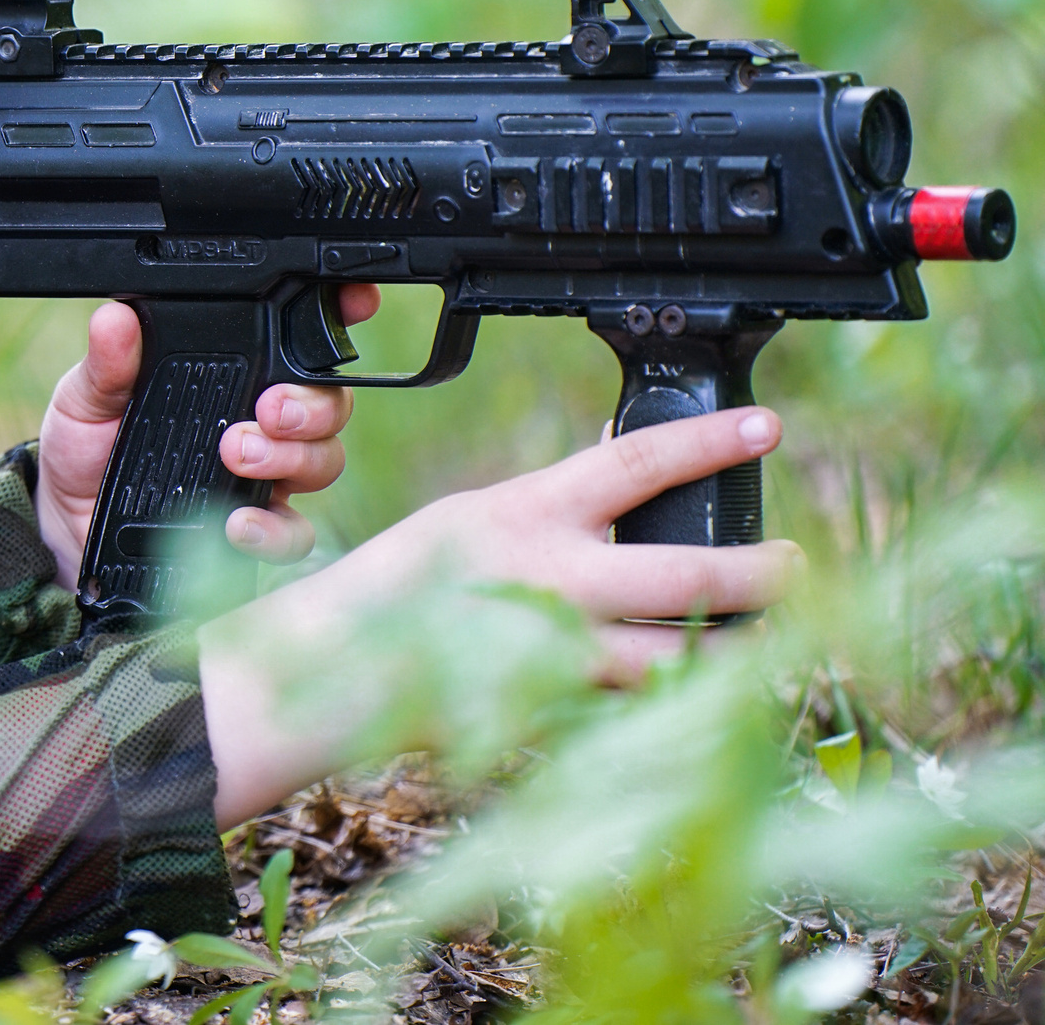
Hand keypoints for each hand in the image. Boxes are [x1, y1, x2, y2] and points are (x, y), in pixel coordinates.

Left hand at [32, 290, 379, 591]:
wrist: (66, 523)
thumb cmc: (86, 448)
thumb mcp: (87, 395)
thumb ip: (107, 363)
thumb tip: (116, 319)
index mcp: (229, 373)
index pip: (296, 338)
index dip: (338, 315)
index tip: (353, 301)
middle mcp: (259, 422)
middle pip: (328, 403)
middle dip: (310, 404)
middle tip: (266, 412)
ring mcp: (264, 478)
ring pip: (324, 461)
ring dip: (293, 457)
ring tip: (238, 457)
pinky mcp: (253, 531)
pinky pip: (294, 534)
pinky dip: (273, 530)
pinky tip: (236, 524)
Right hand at [200, 406, 806, 826]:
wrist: (341, 664)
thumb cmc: (400, 586)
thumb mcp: (472, 520)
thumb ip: (549, 512)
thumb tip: (622, 482)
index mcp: (529, 513)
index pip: (638, 462)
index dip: (710, 441)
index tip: (766, 426)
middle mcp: (554, 579)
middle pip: (690, 575)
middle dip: (759, 573)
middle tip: (795, 565)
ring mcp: (559, 651)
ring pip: (682, 657)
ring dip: (738, 653)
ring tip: (775, 646)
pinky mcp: (557, 710)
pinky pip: (637, 706)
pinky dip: (672, 703)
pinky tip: (698, 700)